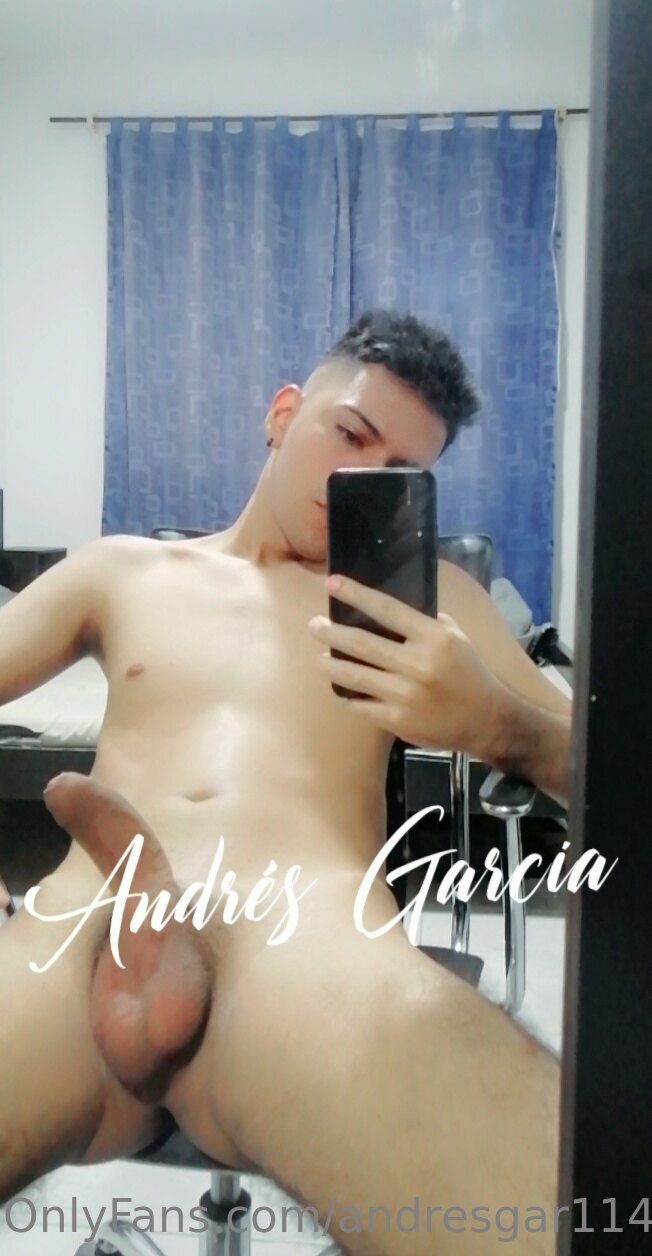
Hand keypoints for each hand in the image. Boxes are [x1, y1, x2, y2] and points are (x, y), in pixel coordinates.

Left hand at [309, 574, 501, 755]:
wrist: (487, 719)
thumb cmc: (470, 672)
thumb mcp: (456, 637)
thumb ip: (425, 623)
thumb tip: (388, 611)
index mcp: (434, 638)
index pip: (387, 609)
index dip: (356, 595)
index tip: (332, 583)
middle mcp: (418, 664)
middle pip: (362, 643)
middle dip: (331, 633)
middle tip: (314, 626)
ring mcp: (405, 694)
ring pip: (354, 676)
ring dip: (330, 665)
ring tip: (318, 658)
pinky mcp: (398, 720)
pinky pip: (361, 704)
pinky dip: (347, 695)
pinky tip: (341, 688)